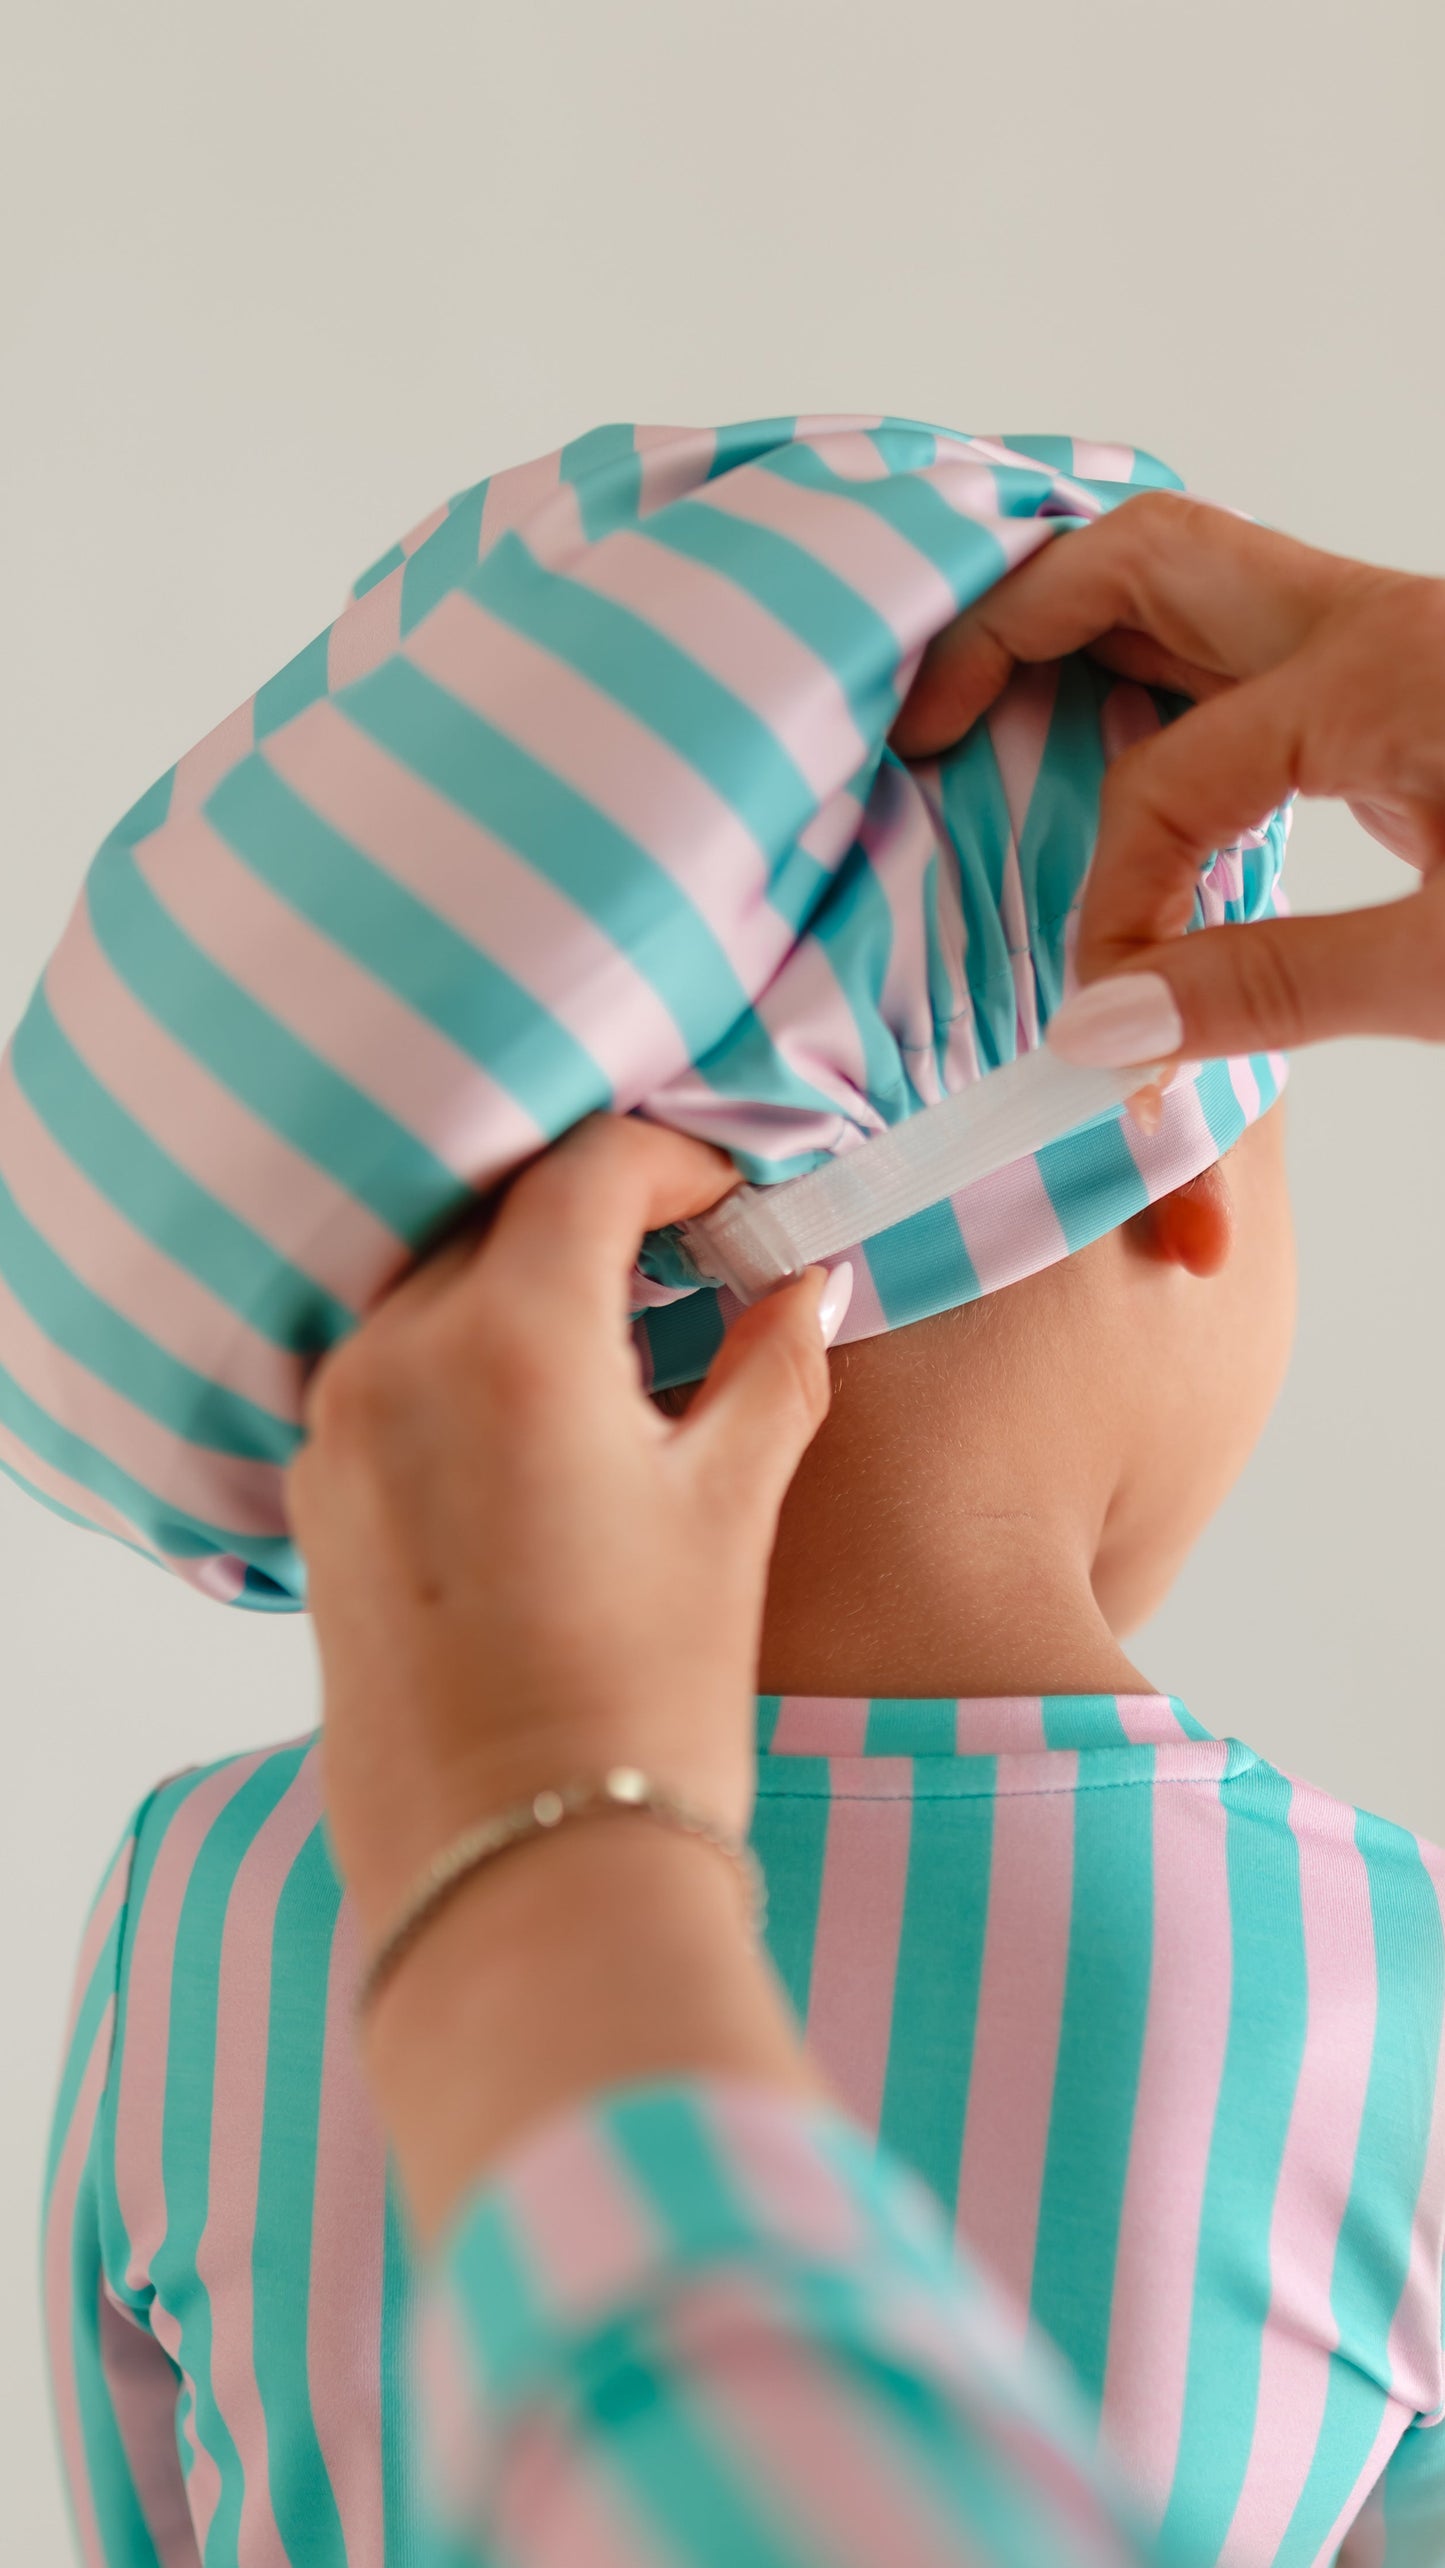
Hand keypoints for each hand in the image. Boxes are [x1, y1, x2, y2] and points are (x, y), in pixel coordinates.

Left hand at [286, 1112, 844, 1944]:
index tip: (733, 1194)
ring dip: (523, 1273)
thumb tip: (806, 1281)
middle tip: (690, 1244)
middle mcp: (395, 1359)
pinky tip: (540, 1405)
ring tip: (621, 1324)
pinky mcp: (314, 1493)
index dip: (676, 1160)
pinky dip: (463, 1347)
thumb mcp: (728, 1513)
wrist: (521, 1875)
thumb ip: (771, 1368)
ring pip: (431, 1281)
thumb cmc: (644, 1698)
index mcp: (508, 1342)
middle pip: (497, 1210)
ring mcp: (335, 1427)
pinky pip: (387, 1363)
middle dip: (598, 1207)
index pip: (586, 1172)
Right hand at [892, 492, 1444, 1060]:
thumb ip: (1273, 988)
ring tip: (995, 719)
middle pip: (1143, 561)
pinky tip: (1125, 750)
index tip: (1102, 1010)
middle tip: (928, 726)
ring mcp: (1398, 641)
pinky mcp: (1417, 684)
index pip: (1164, 775)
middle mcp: (1378, 623)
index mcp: (1380, 670)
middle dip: (1012, 631)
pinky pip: (1250, 642)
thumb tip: (1100, 1025)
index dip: (1108, 902)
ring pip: (1195, 587)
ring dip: (1082, 641)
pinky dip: (1158, 677)